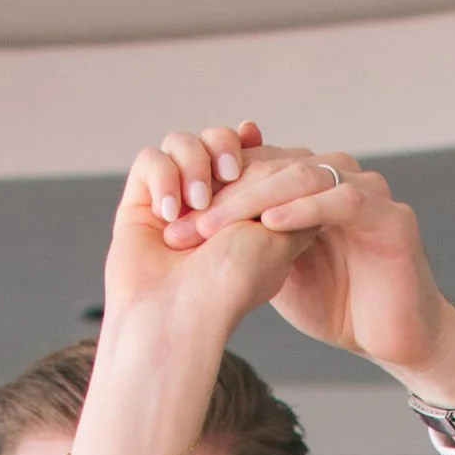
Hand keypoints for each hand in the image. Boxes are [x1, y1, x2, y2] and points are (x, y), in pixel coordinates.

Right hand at [104, 130, 301, 343]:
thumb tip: (314, 180)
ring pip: (181, 142)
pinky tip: (169, 213)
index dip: (254, 149)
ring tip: (198, 204)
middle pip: (215, 140)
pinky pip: (150, 160)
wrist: (180, 314)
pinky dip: (163, 178)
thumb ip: (296, 204)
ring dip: (195, 164)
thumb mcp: (280, 238)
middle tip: (230, 172)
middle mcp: (208, 204)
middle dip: (225, 149)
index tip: (259, 151)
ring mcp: (173, 201)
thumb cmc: (231, 286)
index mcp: (242, 213)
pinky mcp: (141, 201)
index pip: (249, 155)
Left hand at [158, 121, 454, 399]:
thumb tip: (199, 230)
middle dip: (223, 197)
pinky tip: (270, 222)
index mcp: (310, 189)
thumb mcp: (280, 272)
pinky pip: (343, 200)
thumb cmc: (342, 308)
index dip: (212, 191)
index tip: (171, 220)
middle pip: (273, 168)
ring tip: (216, 226)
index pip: (256, 171)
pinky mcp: (391, 217)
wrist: (396, 342)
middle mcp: (338, 180)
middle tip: (184, 224)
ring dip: (255, 198)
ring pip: (303, 175)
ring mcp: (368, 193)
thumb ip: (252, 242)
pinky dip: (305, 208)